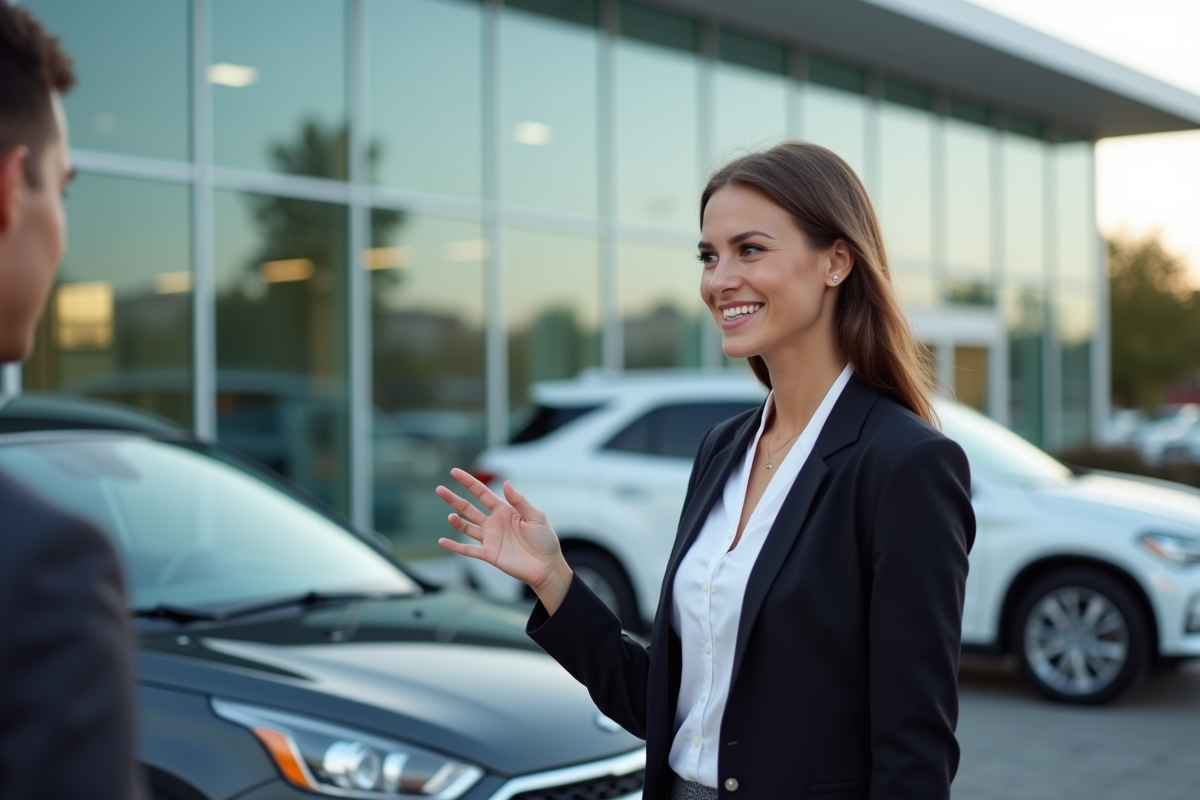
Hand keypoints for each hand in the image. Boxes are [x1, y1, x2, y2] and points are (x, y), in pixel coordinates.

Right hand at [435, 469, 572, 612]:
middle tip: (439, 489)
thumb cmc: (544, 539)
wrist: (546, 566)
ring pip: (467, 527)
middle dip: (454, 499)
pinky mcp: (489, 554)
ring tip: (450, 516)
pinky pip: (468, 550)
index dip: (468, 482)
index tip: (454, 472)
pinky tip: (442, 541)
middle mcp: (494, 523)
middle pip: (469, 508)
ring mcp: (490, 539)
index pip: (482, 493)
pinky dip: (454, 546)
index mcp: (504, 510)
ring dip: (457, 522)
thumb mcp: (535, 516)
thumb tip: (505, 483)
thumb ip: (519, 500)